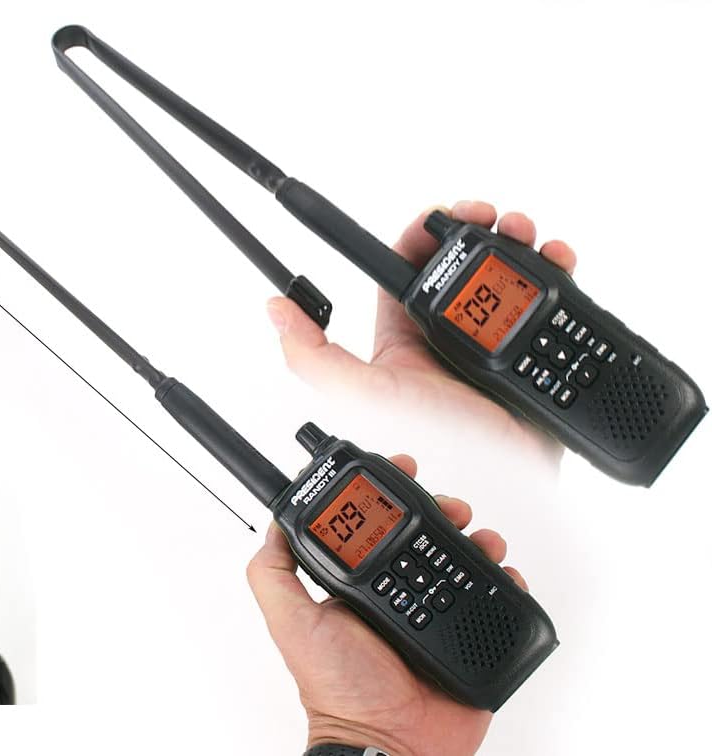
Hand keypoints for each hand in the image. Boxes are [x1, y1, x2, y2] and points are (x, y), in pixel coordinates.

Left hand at [246, 454, 529, 755]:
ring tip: (480, 536)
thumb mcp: (292, 622)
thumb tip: (274, 526)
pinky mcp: (469, 638)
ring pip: (462, 559)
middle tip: (450, 506)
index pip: (376, 528)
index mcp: (361, 586)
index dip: (390, 498)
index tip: (403, 472)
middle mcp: (398, 595)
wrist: (389, 744)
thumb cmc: (339, 692)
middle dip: (441, 509)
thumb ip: (274, 574)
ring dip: (476, 538)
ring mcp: (436, 615)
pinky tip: (502, 569)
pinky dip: (505, 579)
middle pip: (425, 535)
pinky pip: (494, 599)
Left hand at [266, 201, 577, 467]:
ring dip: (517, 242)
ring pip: (506, 272)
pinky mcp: (535, 348)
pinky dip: (557, 271)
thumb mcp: (361, 394)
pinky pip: (549, 298)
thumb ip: (314, 354)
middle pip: (461, 260)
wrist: (501, 475)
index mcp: (403, 336)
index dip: (420, 233)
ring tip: (524, 231)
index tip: (439, 214)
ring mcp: (494, 340)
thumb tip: (275, 309)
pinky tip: (557, 259)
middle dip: (479, 228)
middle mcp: (447, 334)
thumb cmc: (433, 441)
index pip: (404, 267)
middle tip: (491, 215)